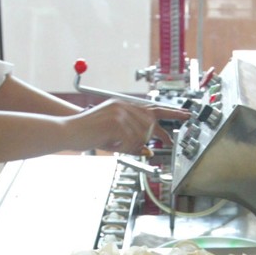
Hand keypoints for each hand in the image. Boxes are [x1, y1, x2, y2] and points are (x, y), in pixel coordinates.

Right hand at [72, 100, 187, 154]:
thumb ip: (131, 139)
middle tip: (165, 143)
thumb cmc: (87, 134)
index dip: (172, 112)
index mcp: (123, 105)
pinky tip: (114, 145)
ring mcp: (120, 112)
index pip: (153, 108)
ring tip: (118, 145)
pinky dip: (125, 147)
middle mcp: (123, 106)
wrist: (68, 130)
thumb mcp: (113, 136)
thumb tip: (148, 149)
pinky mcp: (116, 122)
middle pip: (151, 124)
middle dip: (157, 136)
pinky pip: (131, 140)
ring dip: (133, 145)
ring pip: (142, 135)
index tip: (187, 115)